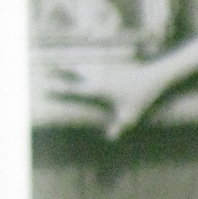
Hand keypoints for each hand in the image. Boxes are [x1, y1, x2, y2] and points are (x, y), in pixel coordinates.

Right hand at [44, 58, 171, 139]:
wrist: (154, 77)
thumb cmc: (142, 98)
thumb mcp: (131, 116)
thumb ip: (119, 127)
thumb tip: (110, 138)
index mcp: (98, 89)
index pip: (73, 89)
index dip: (58, 89)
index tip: (44, 88)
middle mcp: (98, 77)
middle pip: (73, 71)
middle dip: (58, 70)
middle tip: (43, 69)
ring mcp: (104, 69)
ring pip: (82, 64)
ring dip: (70, 63)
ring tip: (56, 62)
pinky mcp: (110, 65)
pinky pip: (93, 62)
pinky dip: (83, 62)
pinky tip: (78, 60)